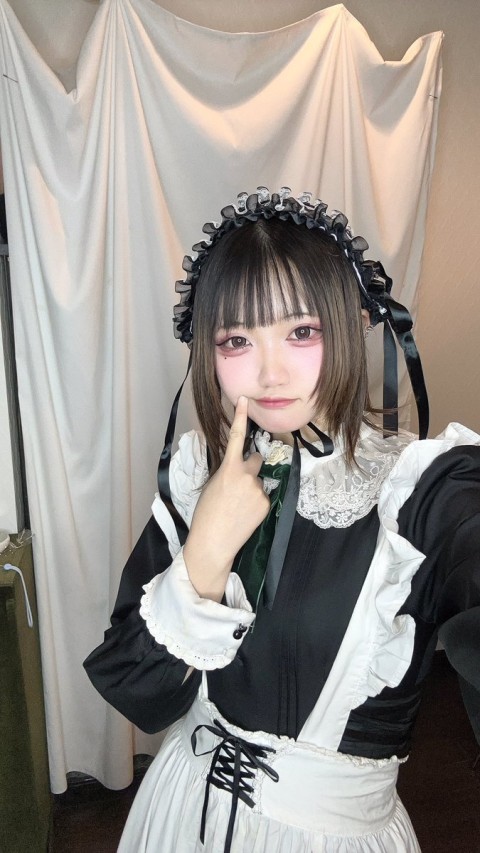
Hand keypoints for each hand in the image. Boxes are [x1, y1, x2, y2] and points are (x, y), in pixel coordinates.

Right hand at [183, 396, 269, 600]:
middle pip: (256, 459)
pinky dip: (256, 501)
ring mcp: (259, 490)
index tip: (244, 400)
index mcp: (229, 469)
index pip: (236, 437)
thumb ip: (226, 472)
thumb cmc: (205, 514)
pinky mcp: (266, 504)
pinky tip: (244, 514)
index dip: (240, 417)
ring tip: (237, 506)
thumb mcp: (211, 485)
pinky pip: (263, 495)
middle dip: (250, 466)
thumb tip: (237, 468)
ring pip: (259, 480)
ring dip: (251, 487)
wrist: (213, 542)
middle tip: (238, 483)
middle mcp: (247, 476)